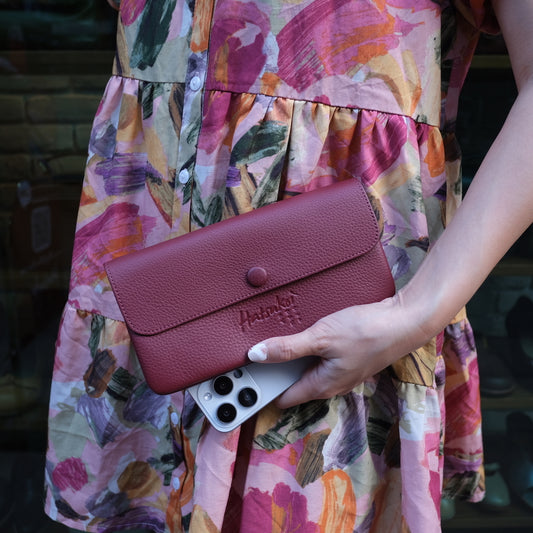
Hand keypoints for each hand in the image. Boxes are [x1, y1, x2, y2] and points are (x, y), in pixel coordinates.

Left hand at [247, 294, 426, 408]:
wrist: (405, 320)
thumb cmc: (367, 331)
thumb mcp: (320, 337)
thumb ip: (287, 348)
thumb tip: (255, 355)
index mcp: (321, 386)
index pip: (284, 398)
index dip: (262, 392)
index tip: (242, 381)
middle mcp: (331, 383)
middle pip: (294, 384)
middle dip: (274, 373)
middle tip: (252, 354)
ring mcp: (341, 371)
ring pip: (307, 370)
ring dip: (290, 359)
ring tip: (272, 341)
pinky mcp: (348, 356)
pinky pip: (319, 358)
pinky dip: (307, 350)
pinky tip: (302, 334)